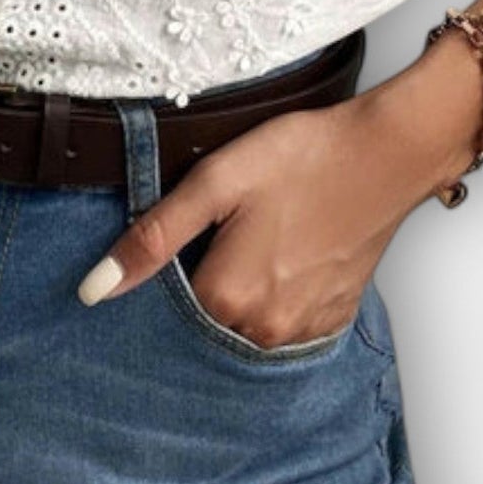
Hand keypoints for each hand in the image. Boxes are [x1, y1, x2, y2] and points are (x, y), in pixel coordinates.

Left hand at [76, 85, 466, 348]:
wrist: (387, 153)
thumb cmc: (304, 157)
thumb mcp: (216, 181)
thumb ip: (154, 237)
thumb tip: (95, 291)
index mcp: (228, 297)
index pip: (163, 313)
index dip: (156, 279)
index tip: (174, 244)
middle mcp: (265, 329)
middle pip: (203, 325)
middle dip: (196, 289)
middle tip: (219, 234)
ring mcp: (303, 330)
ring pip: (242, 329)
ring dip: (235, 297)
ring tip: (252, 240)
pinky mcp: (331, 319)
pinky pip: (282, 327)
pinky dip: (272, 300)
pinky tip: (281, 257)